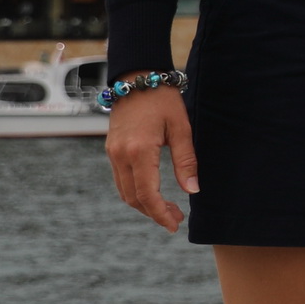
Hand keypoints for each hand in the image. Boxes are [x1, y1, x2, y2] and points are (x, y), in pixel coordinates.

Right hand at [104, 85, 196, 231]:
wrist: (138, 78)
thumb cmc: (163, 100)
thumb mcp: (181, 129)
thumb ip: (186, 161)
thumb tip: (192, 190)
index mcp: (139, 151)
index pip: (147, 194)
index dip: (160, 214)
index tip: (175, 225)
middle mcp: (121, 155)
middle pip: (133, 198)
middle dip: (154, 213)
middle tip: (176, 219)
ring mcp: (113, 153)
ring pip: (124, 191)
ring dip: (144, 204)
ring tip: (168, 209)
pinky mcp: (112, 150)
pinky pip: (121, 179)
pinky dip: (136, 191)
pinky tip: (154, 193)